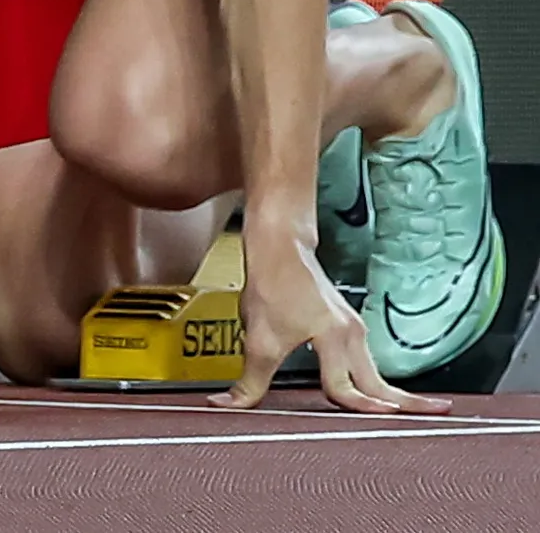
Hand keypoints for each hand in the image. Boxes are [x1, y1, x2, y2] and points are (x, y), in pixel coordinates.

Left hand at [208, 233, 450, 414]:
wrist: (280, 245)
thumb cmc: (270, 284)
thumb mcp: (257, 337)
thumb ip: (250, 380)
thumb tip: (227, 406)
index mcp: (332, 335)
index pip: (346, 387)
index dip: (355, 409)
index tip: (380, 423)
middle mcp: (350, 332)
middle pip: (379, 382)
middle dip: (407, 403)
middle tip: (440, 416)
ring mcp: (352, 328)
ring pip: (375, 372)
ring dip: (393, 395)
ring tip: (423, 412)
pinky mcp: (348, 325)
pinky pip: (366, 361)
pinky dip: (376, 381)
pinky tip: (383, 394)